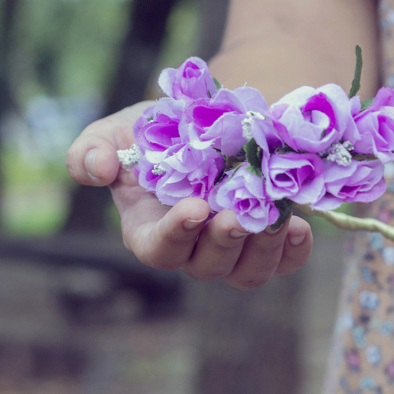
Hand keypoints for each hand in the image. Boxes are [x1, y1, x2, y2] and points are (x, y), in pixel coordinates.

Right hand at [66, 102, 313, 289]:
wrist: (216, 122)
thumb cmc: (160, 133)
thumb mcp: (119, 133)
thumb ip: (91, 151)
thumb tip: (98, 168)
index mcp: (151, 230)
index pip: (158, 250)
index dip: (176, 235)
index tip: (195, 208)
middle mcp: (194, 249)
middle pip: (208, 265)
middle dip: (224, 242)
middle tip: (238, 215)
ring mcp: (235, 251)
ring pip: (248, 271)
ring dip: (264, 248)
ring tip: (278, 218)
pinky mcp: (271, 245)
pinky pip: (284, 263)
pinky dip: (295, 251)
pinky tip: (302, 226)